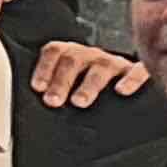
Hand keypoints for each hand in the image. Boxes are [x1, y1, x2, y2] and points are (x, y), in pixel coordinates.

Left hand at [28, 37, 149, 107]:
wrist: (124, 85)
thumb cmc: (85, 90)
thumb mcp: (68, 88)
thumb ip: (51, 93)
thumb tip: (27, 113)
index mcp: (69, 55)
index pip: (54, 52)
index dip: (44, 68)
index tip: (38, 87)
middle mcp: (91, 55)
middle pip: (73, 60)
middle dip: (61, 81)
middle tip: (53, 101)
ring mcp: (114, 62)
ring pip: (101, 67)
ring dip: (88, 85)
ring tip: (79, 102)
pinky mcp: (137, 72)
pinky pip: (138, 70)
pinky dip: (131, 79)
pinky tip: (123, 91)